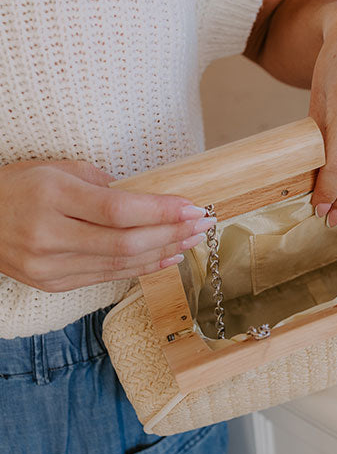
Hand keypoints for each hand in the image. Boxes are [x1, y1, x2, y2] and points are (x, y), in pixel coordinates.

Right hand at [0, 160, 215, 291]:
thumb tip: (147, 200)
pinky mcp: (51, 284)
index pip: (119, 210)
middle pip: (125, 241)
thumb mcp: (55, 169)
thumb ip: (101, 185)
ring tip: (190, 241)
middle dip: (171, 233)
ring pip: (119, 264)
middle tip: (201, 224)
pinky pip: (105, 276)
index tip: (193, 207)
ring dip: (162, 253)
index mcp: (51, 197)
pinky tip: (164, 259)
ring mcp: (48, 265)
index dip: (161, 212)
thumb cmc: (16, 186)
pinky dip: (139, 268)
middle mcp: (49, 235)